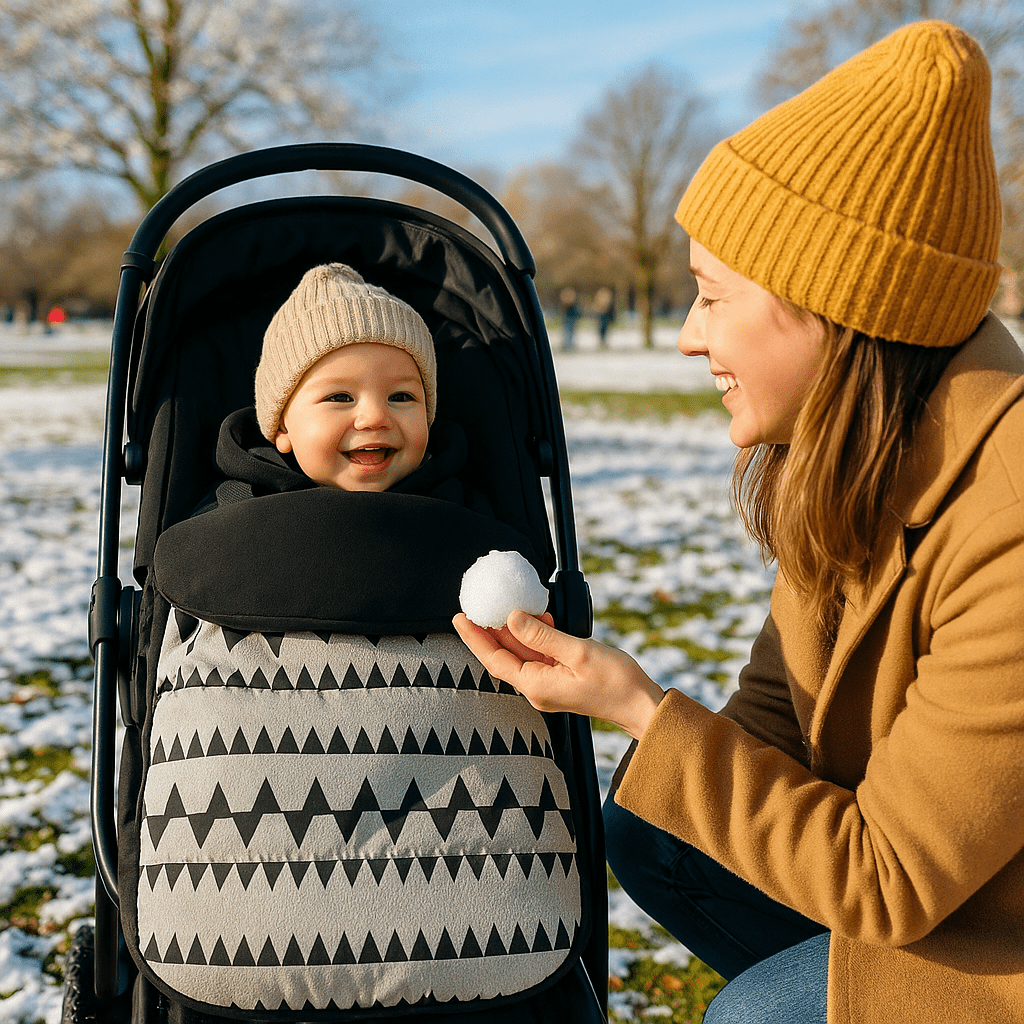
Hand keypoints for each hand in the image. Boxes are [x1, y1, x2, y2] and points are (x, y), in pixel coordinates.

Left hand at [453, 610, 663, 739]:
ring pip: (521, 653)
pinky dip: (535, 635)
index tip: (460, 616)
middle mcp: (537, 688)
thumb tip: (512, 618)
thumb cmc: (616, 682)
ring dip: (513, 630)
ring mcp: (548, 685)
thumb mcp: (577, 651)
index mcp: (537, 685)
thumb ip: (542, 635)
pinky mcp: (559, 680)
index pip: (494, 659)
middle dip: (489, 631)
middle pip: (504, 656)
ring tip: (506, 604)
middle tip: (477, 604)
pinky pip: (539, 655)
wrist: (641, 704)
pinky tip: (539, 617)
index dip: (474, 637)